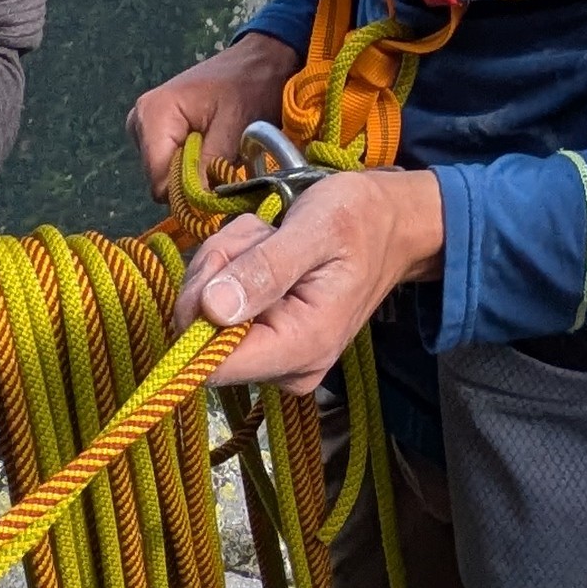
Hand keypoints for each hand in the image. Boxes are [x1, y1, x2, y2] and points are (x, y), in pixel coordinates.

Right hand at [130, 31, 296, 214]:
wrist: (258, 61)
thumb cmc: (250, 86)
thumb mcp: (236, 127)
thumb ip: (211, 165)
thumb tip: (197, 204)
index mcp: (154, 114)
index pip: (158, 180)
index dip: (189, 193)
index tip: (220, 189)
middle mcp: (138, 121)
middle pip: (159, 180)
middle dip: (193, 182)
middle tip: (225, 163)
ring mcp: (143, 127)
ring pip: (165, 176)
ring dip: (195, 174)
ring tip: (221, 150)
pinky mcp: (154, 132)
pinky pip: (169, 164)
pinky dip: (192, 165)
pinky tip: (211, 147)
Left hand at [173, 168, 442, 393]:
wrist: (389, 224)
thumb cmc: (359, 220)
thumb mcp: (316, 229)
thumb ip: (266, 270)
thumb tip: (211, 310)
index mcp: (303, 346)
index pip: (213, 366)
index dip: (197, 312)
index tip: (224, 262)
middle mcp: (286, 367)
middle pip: (202, 333)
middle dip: (217, 272)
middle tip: (259, 237)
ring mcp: (274, 357)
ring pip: (203, 314)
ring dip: (225, 262)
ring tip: (270, 239)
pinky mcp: (265, 343)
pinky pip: (215, 308)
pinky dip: (230, 269)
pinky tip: (265, 250)